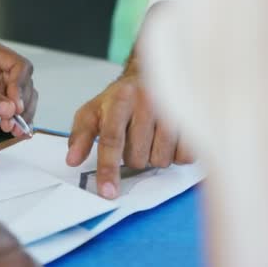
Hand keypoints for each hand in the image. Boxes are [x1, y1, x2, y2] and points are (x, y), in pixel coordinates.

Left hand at [0, 38, 36, 135]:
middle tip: (13, 120)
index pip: (18, 66)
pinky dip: (14, 120)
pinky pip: (9, 110)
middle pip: (24, 83)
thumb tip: (7, 108)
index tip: (14, 105)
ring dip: (21, 114)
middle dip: (22, 103)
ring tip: (12, 129)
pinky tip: (14, 131)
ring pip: (20, 98)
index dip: (20, 85)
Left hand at [66, 73, 193, 199]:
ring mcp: (174, 109)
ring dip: (153, 157)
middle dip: (132, 157)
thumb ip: (80, 135)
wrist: (155, 74)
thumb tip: (72, 160)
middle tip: (133, 139)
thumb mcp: (94, 111)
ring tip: (151, 136)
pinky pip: (184, 156)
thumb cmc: (120, 99)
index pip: (111, 139)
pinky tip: (170, 139)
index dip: (108, 168)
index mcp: (119, 99)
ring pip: (160, 160)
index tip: (107, 192)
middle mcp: (147, 102)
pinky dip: (175, 155)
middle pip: (136, 157)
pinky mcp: (195, 118)